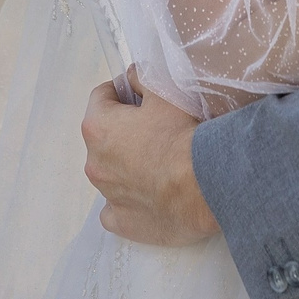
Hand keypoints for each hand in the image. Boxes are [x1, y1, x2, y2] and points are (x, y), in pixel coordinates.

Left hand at [82, 74, 217, 243]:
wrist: (203, 185)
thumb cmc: (182, 136)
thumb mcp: (165, 94)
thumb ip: (142, 79)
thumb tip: (132, 76)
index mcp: (98, 127)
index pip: (100, 97)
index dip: (121, 91)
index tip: (140, 94)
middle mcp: (94, 163)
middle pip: (104, 138)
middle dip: (124, 131)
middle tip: (156, 129)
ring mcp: (107, 196)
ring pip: (111, 173)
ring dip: (127, 165)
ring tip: (160, 163)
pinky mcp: (122, 222)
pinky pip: (117, 209)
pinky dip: (129, 201)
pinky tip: (150, 196)